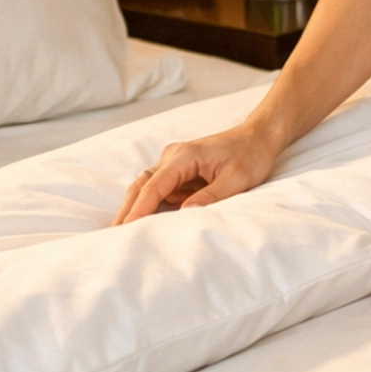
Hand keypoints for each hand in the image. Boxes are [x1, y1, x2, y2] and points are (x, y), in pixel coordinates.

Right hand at [114, 118, 281, 223]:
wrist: (258, 137)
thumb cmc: (251, 155)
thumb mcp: (237, 179)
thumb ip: (212, 196)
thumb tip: (186, 214)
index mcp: (185, 156)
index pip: (155, 185)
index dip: (140, 208)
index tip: (126, 228)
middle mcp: (173, 157)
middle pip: (142, 184)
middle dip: (127, 209)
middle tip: (112, 235)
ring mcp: (174, 162)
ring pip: (147, 186)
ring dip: (135, 207)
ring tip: (120, 232)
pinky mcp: (179, 170)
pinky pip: (160, 189)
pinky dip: (149, 204)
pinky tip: (142, 222)